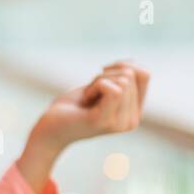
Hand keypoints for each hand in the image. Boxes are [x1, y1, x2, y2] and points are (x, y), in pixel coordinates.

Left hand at [16, 61, 148, 192]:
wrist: (49, 129)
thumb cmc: (72, 106)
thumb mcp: (100, 86)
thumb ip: (121, 76)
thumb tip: (132, 65)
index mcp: (135, 113)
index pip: (144, 74)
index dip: (119, 68)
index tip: (100, 82)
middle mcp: (132, 121)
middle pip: (130, 75)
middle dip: (104, 77)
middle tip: (88, 95)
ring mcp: (120, 123)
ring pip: (122, 80)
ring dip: (97, 82)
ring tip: (86, 99)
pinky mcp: (105, 120)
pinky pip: (112, 89)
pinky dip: (93, 86)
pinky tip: (85, 100)